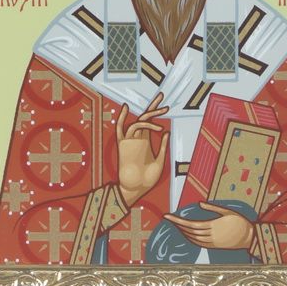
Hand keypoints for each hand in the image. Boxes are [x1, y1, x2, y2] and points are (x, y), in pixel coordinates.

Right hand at [116, 92, 168, 207]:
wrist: (136, 189)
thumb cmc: (148, 179)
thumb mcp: (160, 161)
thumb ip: (163, 147)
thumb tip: (166, 131)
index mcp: (147, 141)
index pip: (151, 122)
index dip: (156, 111)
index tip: (165, 104)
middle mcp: (139, 139)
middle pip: (145, 117)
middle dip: (153, 106)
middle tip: (162, 96)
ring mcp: (130, 141)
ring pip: (138, 122)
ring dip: (150, 115)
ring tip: (163, 112)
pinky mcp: (123, 144)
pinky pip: (120, 129)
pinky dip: (121, 118)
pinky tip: (125, 107)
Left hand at [164, 201, 254, 250]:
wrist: (251, 238)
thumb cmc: (241, 222)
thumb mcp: (228, 211)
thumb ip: (213, 207)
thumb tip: (199, 203)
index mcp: (213, 225)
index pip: (191, 224)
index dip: (178, 221)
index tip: (168, 216)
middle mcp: (211, 235)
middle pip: (189, 231)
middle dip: (178, 225)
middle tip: (168, 218)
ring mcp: (213, 242)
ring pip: (193, 238)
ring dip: (183, 232)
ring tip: (176, 225)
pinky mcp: (215, 246)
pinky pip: (199, 244)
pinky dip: (190, 239)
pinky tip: (186, 234)